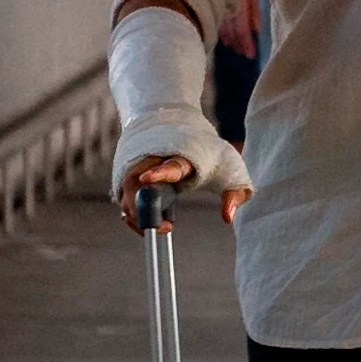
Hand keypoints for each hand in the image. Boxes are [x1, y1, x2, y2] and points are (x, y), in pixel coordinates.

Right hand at [113, 116, 251, 219]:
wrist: (187, 133)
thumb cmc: (211, 157)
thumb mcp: (231, 173)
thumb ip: (235, 194)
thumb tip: (228, 217)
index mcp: (181, 158)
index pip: (170, 165)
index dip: (158, 173)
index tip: (147, 178)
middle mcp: (154, 161)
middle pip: (136, 183)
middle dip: (142, 209)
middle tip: (166, 228)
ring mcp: (139, 169)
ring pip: (126, 194)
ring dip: (138, 217)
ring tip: (164, 227)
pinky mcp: (133, 180)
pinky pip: (125, 200)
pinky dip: (135, 217)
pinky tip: (151, 225)